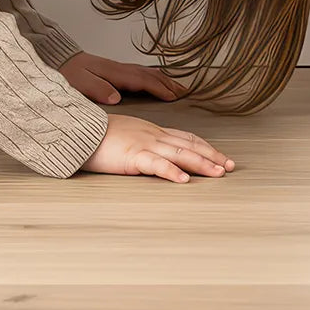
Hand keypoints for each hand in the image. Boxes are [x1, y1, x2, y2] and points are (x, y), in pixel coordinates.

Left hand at [57, 50, 184, 105]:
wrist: (58, 58)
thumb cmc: (68, 73)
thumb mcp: (79, 82)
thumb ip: (97, 89)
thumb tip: (116, 97)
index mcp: (114, 73)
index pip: (142, 81)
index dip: (159, 88)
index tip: (173, 97)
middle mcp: (119, 69)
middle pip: (149, 74)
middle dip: (168, 83)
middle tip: (184, 92)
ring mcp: (118, 68)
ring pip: (146, 72)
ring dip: (163, 78)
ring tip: (176, 86)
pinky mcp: (114, 69)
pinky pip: (139, 72)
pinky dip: (153, 76)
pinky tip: (155, 80)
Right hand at [80, 113, 233, 183]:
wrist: (78, 129)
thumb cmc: (98, 135)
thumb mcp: (126, 134)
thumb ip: (141, 141)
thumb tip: (153, 153)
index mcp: (151, 131)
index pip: (185, 137)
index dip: (205, 146)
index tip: (221, 156)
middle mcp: (153, 135)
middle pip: (189, 145)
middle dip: (212, 156)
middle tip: (231, 166)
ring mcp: (144, 144)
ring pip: (179, 153)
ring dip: (201, 163)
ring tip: (218, 173)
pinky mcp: (132, 156)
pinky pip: (156, 164)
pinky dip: (172, 172)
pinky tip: (184, 180)